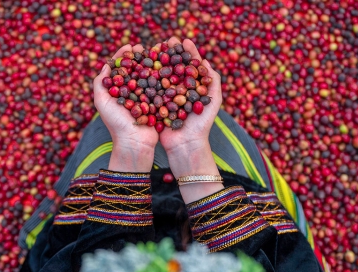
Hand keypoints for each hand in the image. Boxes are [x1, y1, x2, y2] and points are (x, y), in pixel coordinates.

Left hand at [93, 45, 158, 171]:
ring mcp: (146, 98)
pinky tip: (166, 66)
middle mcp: (132, 93)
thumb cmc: (116, 123)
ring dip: (152, 63)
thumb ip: (100, 83)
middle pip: (136, 70)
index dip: (124, 56)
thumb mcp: (101, 101)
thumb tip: (107, 64)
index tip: (130, 46)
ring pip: (149, 76)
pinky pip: (160, 87)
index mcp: (118, 91)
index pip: (121, 69)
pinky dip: (163, 76)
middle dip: (139, 57)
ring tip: (155, 53)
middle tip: (143, 47)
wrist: (135, 143)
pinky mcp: (158, 103)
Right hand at [158, 37, 222, 159]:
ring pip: (161, 75)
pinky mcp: (155, 104)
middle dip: (170, 53)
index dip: (188, 52)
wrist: (185, 145)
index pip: (191, 65)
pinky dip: (147, 76)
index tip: (184, 40)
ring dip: (158, 61)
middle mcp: (179, 89)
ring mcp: (166, 96)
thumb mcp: (213, 101)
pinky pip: (150, 88)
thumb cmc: (201, 124)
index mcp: (193, 87)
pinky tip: (143, 65)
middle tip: (166, 40)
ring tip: (154, 49)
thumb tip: (205, 61)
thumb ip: (213, 81)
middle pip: (174, 67)